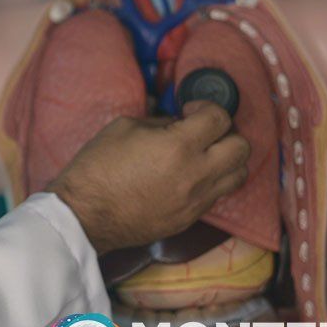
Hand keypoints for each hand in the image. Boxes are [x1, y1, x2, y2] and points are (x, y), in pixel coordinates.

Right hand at [45, 100, 250, 253]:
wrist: (85, 214)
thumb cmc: (98, 166)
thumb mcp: (124, 127)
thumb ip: (160, 122)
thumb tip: (179, 122)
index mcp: (178, 146)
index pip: (219, 118)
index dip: (207, 107)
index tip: (191, 110)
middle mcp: (197, 174)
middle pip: (242, 147)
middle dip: (226, 132)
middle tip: (203, 131)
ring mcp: (197, 200)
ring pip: (239, 175)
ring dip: (227, 159)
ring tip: (204, 154)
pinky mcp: (191, 218)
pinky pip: (218, 194)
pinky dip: (211, 180)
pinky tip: (188, 175)